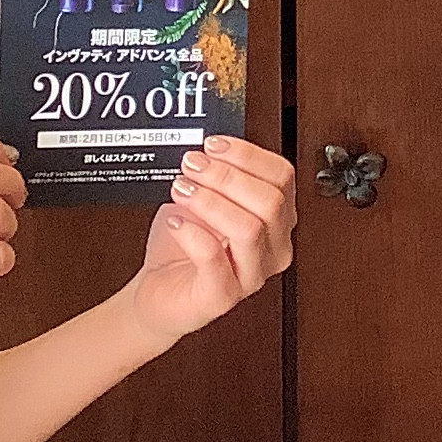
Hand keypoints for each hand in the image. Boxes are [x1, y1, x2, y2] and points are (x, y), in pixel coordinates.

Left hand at [127, 135, 295, 350]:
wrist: (159, 294)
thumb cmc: (184, 249)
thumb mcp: (205, 202)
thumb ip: (215, 178)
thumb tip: (208, 149)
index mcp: (277, 222)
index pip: (283, 178)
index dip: (249, 155)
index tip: (214, 145)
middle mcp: (271, 250)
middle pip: (270, 202)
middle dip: (227, 176)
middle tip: (193, 165)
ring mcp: (250, 276)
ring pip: (249, 228)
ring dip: (210, 201)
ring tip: (182, 189)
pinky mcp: (221, 297)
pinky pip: (213, 259)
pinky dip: (192, 233)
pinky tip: (175, 223)